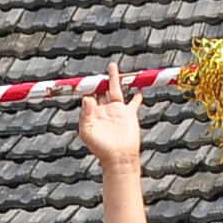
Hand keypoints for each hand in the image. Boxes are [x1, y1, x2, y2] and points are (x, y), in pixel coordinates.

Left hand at [77, 59, 143, 173]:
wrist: (119, 157)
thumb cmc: (100, 147)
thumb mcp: (87, 132)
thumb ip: (85, 115)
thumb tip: (86, 98)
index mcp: (92, 113)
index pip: (88, 95)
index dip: (87, 87)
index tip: (86, 79)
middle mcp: (104, 110)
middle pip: (101, 89)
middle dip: (100, 79)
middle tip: (98, 66)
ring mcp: (117, 111)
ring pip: (115, 89)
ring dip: (114, 78)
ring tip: (113, 66)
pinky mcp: (129, 114)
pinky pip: (134, 102)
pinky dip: (136, 95)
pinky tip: (138, 88)